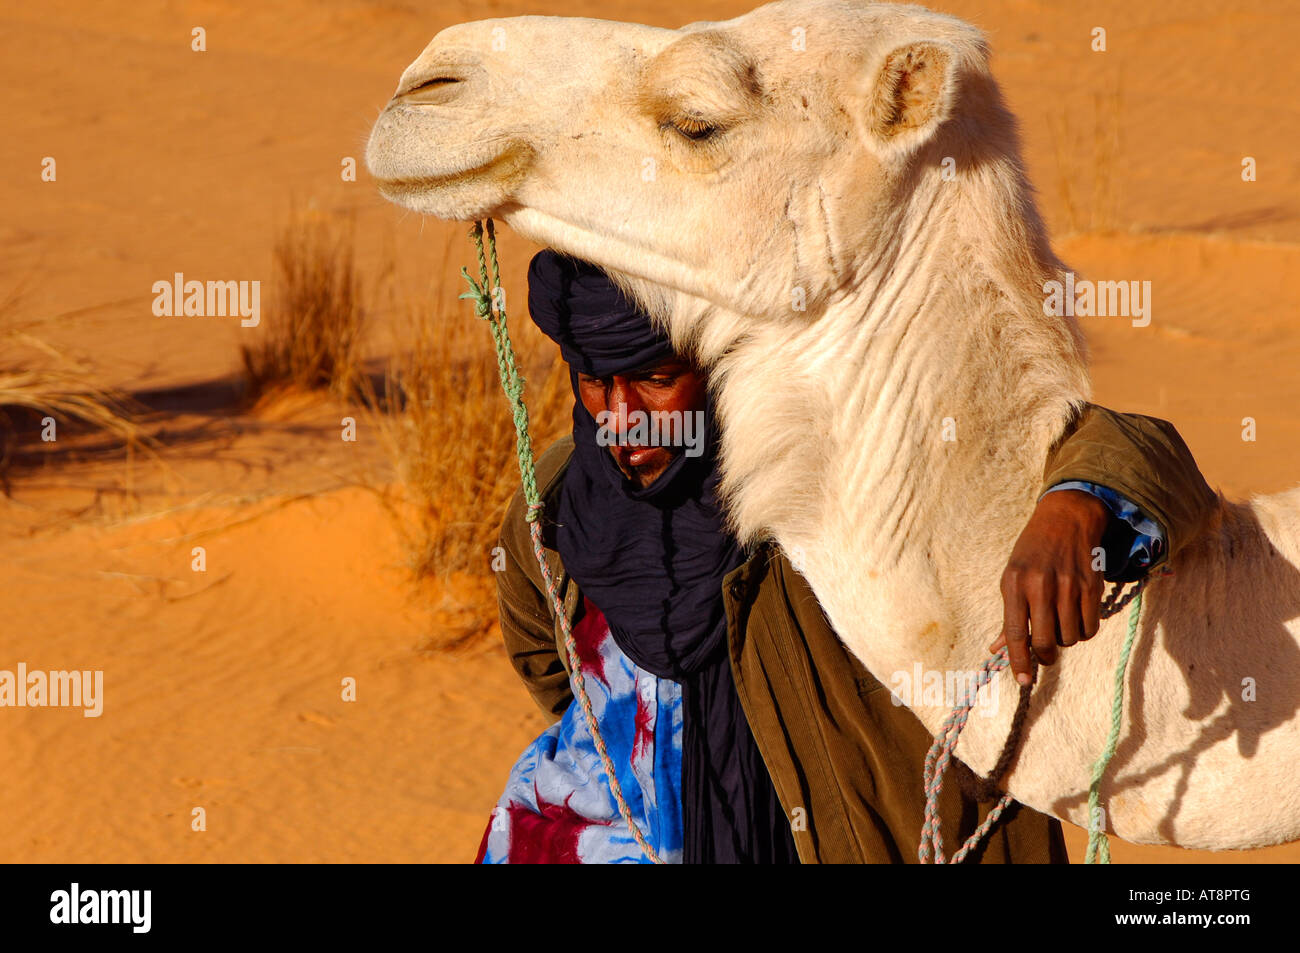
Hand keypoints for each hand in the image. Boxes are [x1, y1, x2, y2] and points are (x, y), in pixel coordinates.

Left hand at [989, 489, 1110, 685]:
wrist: (1067, 519)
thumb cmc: (1033, 552)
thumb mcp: (1012, 577)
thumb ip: (1009, 615)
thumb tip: (997, 649)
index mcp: (1015, 583)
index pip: (1015, 632)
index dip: (1018, 660)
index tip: (1022, 681)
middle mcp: (1040, 586)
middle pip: (1044, 641)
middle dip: (1045, 656)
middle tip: (1046, 654)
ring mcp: (1069, 586)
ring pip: (1069, 638)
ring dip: (1065, 640)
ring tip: (1060, 624)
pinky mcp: (1092, 587)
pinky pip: (1090, 628)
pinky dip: (1083, 631)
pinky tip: (1077, 618)